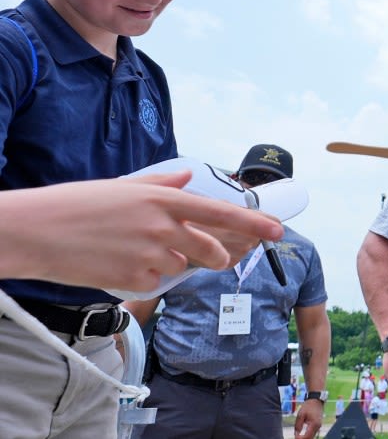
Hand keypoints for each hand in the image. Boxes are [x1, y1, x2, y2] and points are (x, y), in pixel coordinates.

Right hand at [0, 170, 283, 291]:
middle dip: (218, 256)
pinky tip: (117, 264)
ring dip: (168, 264)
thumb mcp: (123, 188)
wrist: (35, 231)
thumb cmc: (76, 205)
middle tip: (214, 255)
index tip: (278, 230)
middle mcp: (163, 226)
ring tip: (132, 250)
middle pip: (212, 251)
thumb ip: (160, 185)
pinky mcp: (134, 279)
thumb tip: (185, 178)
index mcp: (164, 199)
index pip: (221, 214)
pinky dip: (143, 278)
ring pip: (181, 268)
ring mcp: (150, 255)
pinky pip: (154, 283)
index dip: (253, 223)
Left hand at [292, 397, 323, 438]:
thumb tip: (296, 435)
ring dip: (305, 438)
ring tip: (298, 436)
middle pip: (310, 438)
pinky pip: (313, 433)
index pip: (307, 436)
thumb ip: (298, 425)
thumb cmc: (308, 406)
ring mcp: (319, 426)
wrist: (316, 400)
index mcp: (314, 424)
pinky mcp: (318, 425)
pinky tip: (302, 435)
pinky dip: (308, 435)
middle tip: (296, 437)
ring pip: (312, 436)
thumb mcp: (300, 415)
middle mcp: (318, 427)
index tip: (295, 438)